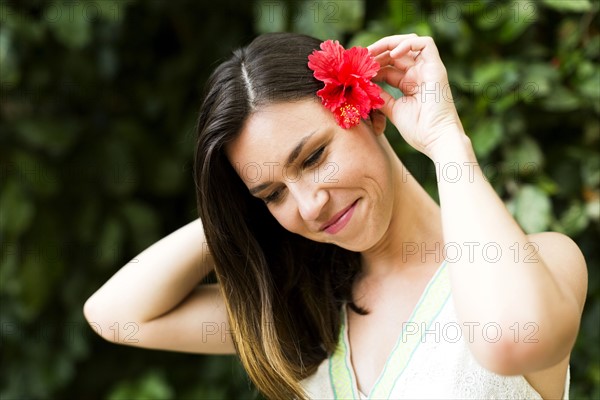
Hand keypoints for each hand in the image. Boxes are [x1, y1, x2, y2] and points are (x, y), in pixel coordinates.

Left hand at [368, 34, 466, 158]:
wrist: (437, 139)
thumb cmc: (419, 130)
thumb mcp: (393, 110)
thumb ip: (382, 96)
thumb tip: (366, 85)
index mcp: (410, 84)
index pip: (389, 67)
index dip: (373, 66)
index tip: (357, 69)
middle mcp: (419, 74)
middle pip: (396, 53)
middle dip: (377, 53)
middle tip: (361, 59)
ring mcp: (428, 69)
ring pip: (410, 43)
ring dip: (389, 44)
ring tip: (372, 53)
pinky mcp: (436, 67)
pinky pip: (425, 44)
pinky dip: (408, 43)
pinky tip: (392, 53)